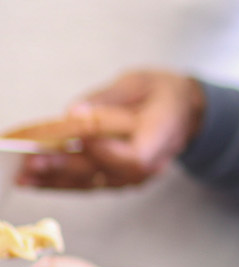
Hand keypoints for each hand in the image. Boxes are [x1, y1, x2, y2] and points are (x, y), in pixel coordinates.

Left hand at [12, 70, 205, 190]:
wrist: (185, 109)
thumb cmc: (162, 91)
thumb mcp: (139, 81)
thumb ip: (109, 97)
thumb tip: (74, 112)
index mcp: (164, 133)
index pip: (136, 157)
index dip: (106, 152)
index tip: (80, 137)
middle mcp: (153, 162)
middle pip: (108, 174)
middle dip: (68, 167)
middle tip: (34, 160)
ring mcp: (137, 175)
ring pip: (95, 183)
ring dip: (57, 179)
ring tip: (25, 175)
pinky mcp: (120, 178)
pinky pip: (90, 184)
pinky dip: (61, 182)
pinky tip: (34, 180)